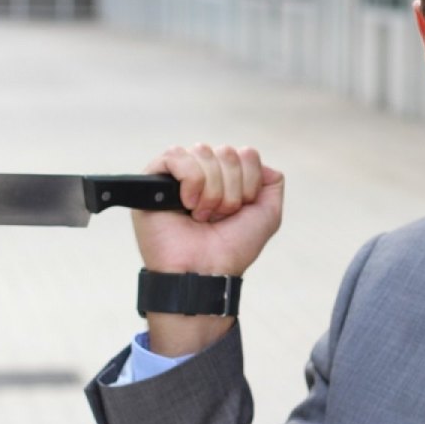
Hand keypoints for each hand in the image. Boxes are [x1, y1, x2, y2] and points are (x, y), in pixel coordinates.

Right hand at [133, 144, 283, 277]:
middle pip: (227, 152)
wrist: (205, 271)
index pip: (246, 154)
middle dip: (230, 190)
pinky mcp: (152, 178)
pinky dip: (190, 182)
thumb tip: (249, 154)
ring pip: (203, 152)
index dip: (249, 183)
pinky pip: (176, 155)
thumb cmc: (232, 248)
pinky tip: (186, 206)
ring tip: (201, 216)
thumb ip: (271, 181)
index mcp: (226, 178)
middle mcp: (203, 172)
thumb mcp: (267, 214)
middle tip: (218, 217)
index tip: (239, 210)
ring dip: (211, 190)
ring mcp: (177, 174)